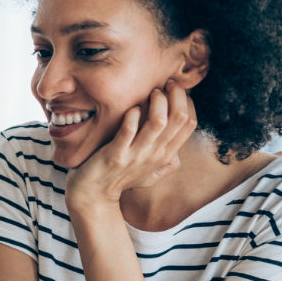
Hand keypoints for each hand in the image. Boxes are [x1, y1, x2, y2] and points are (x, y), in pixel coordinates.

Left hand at [66, 79, 196, 210]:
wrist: (92, 196)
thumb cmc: (119, 181)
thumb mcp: (148, 176)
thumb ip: (165, 166)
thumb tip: (178, 157)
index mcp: (165, 156)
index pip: (189, 124)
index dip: (187, 102)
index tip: (176, 90)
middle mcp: (154, 155)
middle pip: (179, 118)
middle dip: (176, 95)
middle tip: (165, 84)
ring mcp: (135, 155)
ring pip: (158, 121)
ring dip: (157, 101)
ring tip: (151, 93)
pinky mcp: (114, 155)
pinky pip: (128, 130)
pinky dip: (131, 115)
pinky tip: (130, 109)